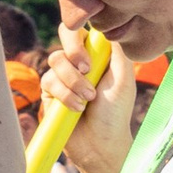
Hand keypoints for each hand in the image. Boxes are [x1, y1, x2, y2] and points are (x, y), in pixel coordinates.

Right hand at [42, 36, 136, 172]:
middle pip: (63, 39)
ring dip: (73, 82)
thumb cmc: (116, 113)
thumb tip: (106, 29)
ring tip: (88, 99)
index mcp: (97, 55)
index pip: (80, 30)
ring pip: (55, 62)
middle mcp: (78, 63)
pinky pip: (48, 82)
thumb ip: (117, 51)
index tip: (90, 59)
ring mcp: (62, 77)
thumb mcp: (124, 78)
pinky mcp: (50, 93)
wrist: (101, 143)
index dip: (79, 38)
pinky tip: (77, 108)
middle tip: (87, 71)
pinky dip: (65, 95)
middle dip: (73, 56)